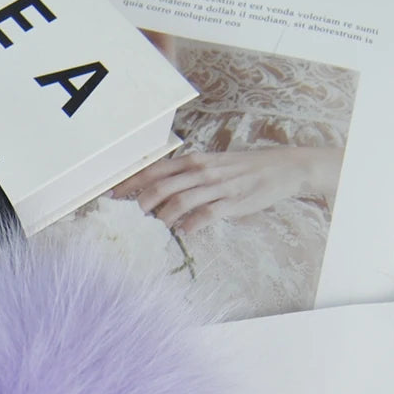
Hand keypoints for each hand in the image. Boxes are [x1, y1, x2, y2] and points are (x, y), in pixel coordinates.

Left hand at [111, 146, 343, 233]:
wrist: (282, 167)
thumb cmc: (240, 169)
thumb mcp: (209, 166)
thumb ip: (183, 178)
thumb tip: (154, 195)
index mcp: (193, 161)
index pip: (154, 171)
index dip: (130, 183)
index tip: (111, 196)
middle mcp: (201, 171)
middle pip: (161, 186)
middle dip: (140, 204)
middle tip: (131, 219)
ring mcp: (217, 186)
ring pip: (180, 201)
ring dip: (163, 217)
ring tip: (155, 228)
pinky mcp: (232, 202)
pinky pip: (207, 214)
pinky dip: (191, 224)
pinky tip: (183, 232)